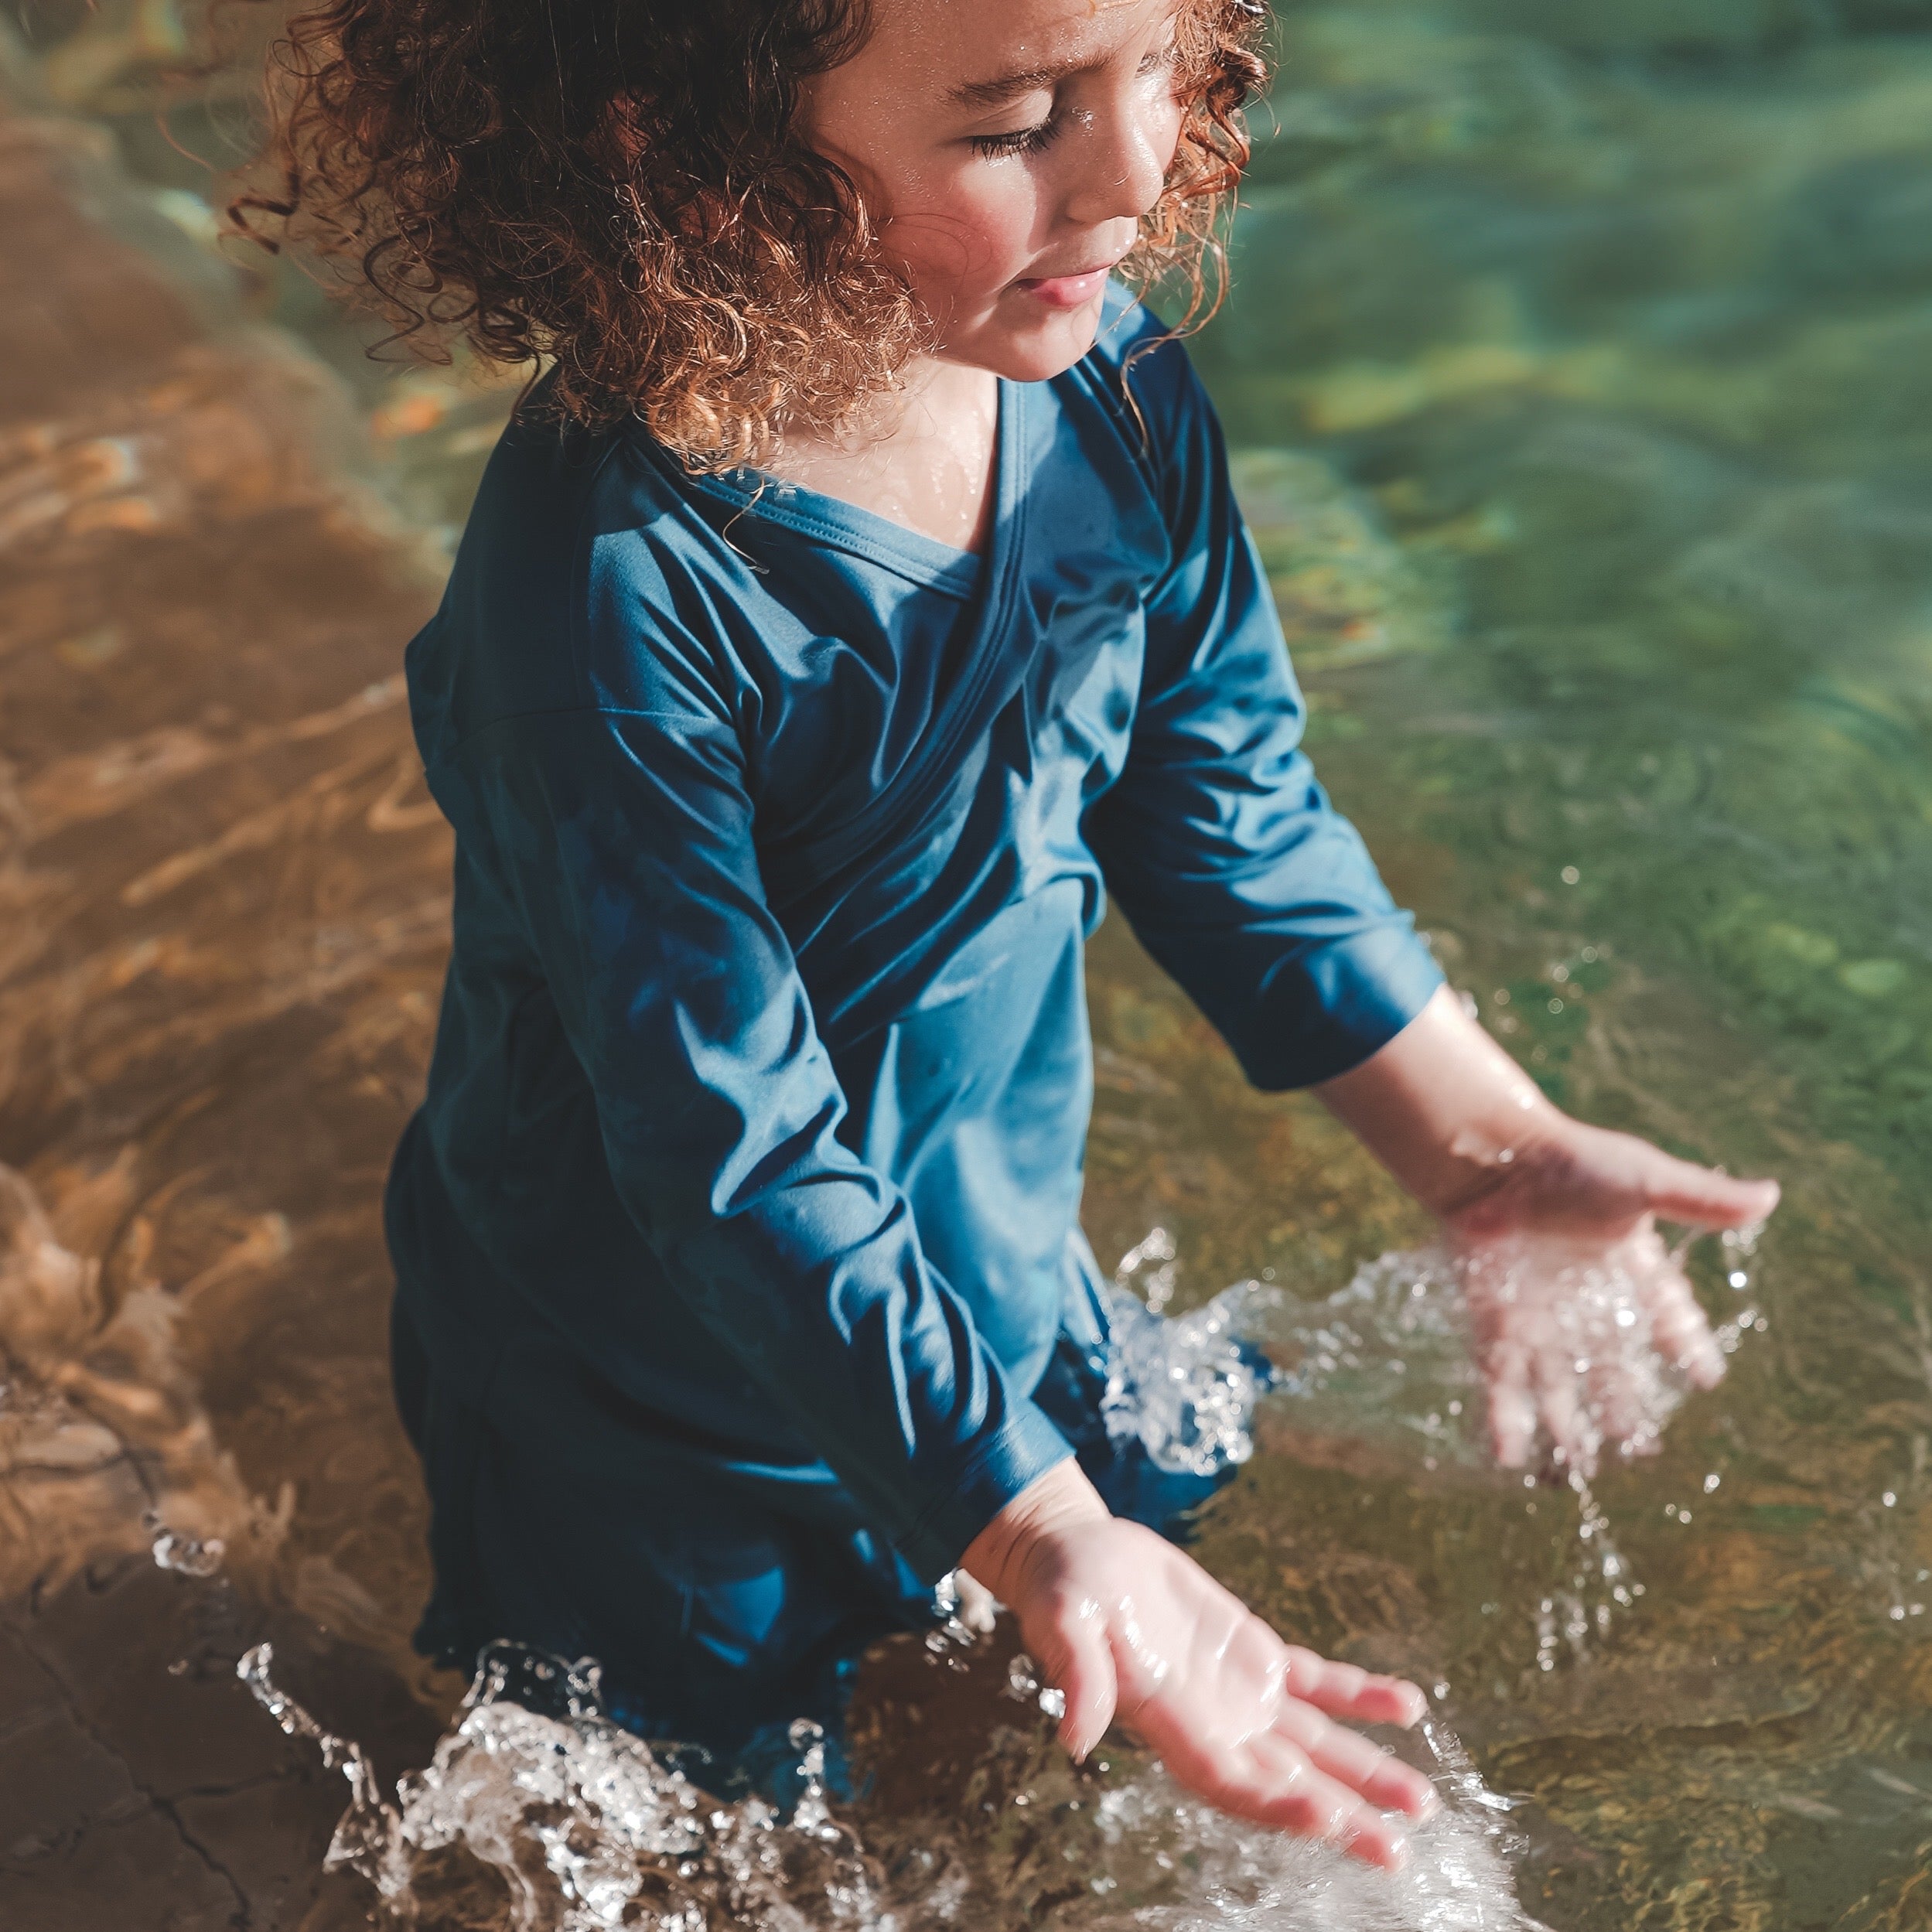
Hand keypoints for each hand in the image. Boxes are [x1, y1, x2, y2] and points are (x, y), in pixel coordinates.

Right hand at [962, 1463, 1436, 1868]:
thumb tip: (1074, 1740)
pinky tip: (1407, 1705)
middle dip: (1341, 1816)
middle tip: (1396, 1848)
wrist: (1079, 1555)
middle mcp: (1215, 1723)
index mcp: (1172, 1726)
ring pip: (1315, 1744)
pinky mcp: (1254, 1654)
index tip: (1327, 1816)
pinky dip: (1361, 1695)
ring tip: (1419, 1801)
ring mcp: (1240, 1693)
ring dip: (1365, 1771)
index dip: (1278, 1804)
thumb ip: (1076, 1676)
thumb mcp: (1062, 1621)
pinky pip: (1318, 1682)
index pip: (1233, 1781)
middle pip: (1286, 1783)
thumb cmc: (1063, 1590)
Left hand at [1446, 1118, 1776, 1471]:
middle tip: (1641, 1448)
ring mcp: (1539, 1316)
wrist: (1490, 1160)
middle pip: (1610, 1365)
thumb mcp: (1642, 1181)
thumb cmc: (1568, 1164)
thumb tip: (1770, 1197)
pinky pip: (1503, 1380)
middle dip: (1623, 1407)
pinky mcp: (1496, 1324)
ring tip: (1578, 1468)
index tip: (1706, 1378)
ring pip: (1557, 1384)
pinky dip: (1506, 1418)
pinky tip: (1511, 1456)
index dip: (1686, 1345)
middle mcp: (1583, 1300)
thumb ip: (1700, 1199)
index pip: (1666, 1315)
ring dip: (1567, 1426)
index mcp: (1626, 1267)